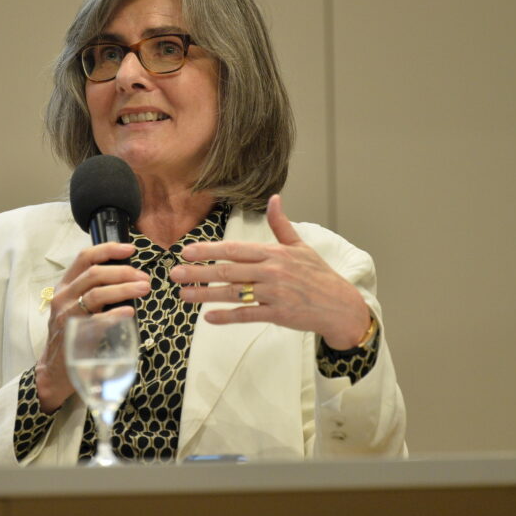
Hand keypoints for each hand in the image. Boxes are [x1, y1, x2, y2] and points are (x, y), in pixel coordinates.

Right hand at [34, 242, 149, 412]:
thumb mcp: (78, 305)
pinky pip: (96, 320)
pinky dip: (114, 314)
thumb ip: (96, 289)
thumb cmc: (72, 333)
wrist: (55, 368)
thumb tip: (129, 277)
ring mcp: (66, 315)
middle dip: (123, 272)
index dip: (108, 249)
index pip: (85, 257)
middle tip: (144, 278)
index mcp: (66, 285)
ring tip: (144, 289)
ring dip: (124, 289)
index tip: (131, 249)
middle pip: (94, 273)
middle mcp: (64, 296)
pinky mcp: (73, 335)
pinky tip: (130, 312)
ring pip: (96, 293)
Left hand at [172, 194, 370, 349]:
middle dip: (198, 272)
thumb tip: (274, 198)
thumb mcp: (300, 246)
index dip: (208, 250)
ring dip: (206, 295)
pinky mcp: (278, 313)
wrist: (340, 305)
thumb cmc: (318, 275)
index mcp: (274, 252)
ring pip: (233, 293)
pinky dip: (228, 317)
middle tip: (175, 274)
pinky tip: (209, 318)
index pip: (234, 249)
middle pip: (228, 270)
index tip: (186, 251)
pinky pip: (248, 314)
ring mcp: (274, 293)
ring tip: (184, 295)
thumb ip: (281, 224)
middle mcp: (272, 271)